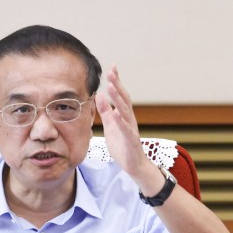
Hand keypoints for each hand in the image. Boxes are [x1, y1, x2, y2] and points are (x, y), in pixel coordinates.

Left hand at [96, 65, 155, 184]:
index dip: (117, 81)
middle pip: (124, 98)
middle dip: (118, 85)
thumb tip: (99, 95)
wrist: (133, 165)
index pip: (120, 95)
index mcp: (124, 114)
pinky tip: (116, 112)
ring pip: (125, 111)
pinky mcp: (131, 140)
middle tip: (111, 72)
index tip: (112, 67)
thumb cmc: (122, 145)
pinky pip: (126, 129)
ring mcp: (131, 128)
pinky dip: (121, 120)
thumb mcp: (110, 126)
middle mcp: (129, 118)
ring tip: (111, 87)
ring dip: (118, 98)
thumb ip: (105, 111)